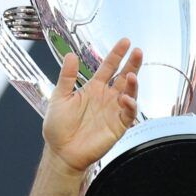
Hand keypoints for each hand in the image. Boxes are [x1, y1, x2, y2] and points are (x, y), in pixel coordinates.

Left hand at [42, 38, 141, 171]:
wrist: (61, 152)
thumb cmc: (58, 128)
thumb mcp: (59, 97)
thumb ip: (67, 77)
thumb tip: (70, 55)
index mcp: (94, 88)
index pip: (109, 67)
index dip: (117, 55)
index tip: (125, 42)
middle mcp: (106, 98)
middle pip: (124, 77)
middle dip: (132, 64)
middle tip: (138, 52)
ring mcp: (113, 111)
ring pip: (130, 93)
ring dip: (133, 84)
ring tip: (132, 75)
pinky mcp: (118, 126)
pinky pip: (129, 114)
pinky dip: (130, 105)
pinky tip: (126, 99)